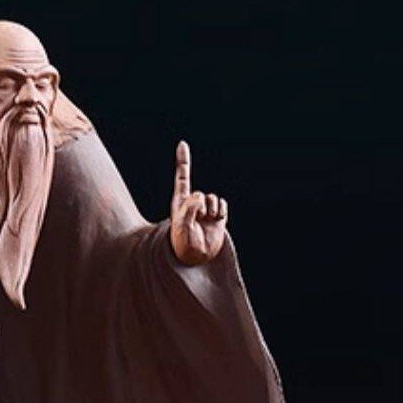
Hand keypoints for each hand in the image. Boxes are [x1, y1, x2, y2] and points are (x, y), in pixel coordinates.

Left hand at [169, 140, 227, 264]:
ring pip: (213, 198)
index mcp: (179, 203)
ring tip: (205, 223)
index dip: (183, 160)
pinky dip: (221, 211)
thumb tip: (200, 197)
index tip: (182, 143)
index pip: (182, 178)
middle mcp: (193, 204)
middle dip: (199, 207)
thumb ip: (189, 208)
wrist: (195, 258)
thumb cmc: (181, 244)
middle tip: (194, 223)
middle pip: (200, 193)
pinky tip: (216, 220)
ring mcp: (206, 210)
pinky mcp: (218, 217)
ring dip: (210, 210)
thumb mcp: (180, 225)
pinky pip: (222, 205)